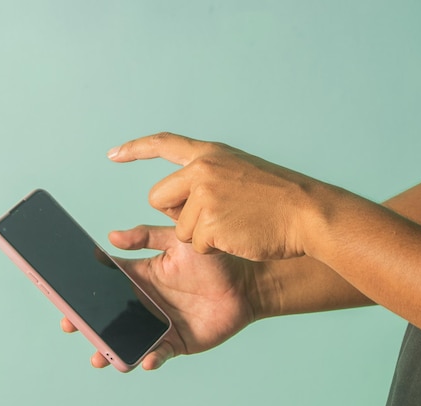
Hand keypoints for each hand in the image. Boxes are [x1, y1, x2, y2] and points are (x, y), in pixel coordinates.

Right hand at [61, 225, 259, 369]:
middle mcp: (145, 302)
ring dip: (111, 349)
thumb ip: (145, 236)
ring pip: (127, 339)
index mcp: (141, 277)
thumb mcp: (176, 240)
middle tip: (71, 326)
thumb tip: (112, 236)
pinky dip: (149, 359)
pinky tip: (144, 360)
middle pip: (109, 315)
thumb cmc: (212, 259)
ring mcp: (159, 324)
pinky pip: (158, 353)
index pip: (106, 283)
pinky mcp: (177, 342)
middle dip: (88, 324)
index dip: (84, 289)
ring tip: (99, 356)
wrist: (245, 284)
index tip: (64, 296)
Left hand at [107, 132, 320, 260]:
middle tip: (208, 216)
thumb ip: (209, 176)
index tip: (113, 154)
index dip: (136, 149)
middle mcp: (201, 171)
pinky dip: (213, 248)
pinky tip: (237, 237)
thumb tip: (182, 192)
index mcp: (209, 155)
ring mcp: (204, 197)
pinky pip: (196, 245)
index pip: (164, 143)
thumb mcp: (240, 171)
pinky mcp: (209, 224)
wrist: (307, 214)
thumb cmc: (278, 197)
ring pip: (179, 228)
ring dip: (200, 234)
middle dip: (174, 213)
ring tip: (234, 224)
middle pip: (157, 198)